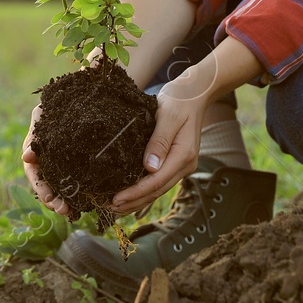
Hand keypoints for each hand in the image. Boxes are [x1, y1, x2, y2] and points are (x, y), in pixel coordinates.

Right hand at [21, 103, 71, 216]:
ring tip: (71, 213)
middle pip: (45, 185)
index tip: (49, 198)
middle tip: (62, 209)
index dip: (40, 186)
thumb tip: (26, 157)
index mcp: (36, 150)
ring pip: (59, 189)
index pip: (34, 172)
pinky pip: (75, 184)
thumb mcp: (43, 113)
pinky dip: (77, 197)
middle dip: (52, 200)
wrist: (81, 97)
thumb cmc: (57, 103)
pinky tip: (85, 206)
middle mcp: (46, 160)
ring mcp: (61, 165)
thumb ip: (35, 132)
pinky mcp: (77, 166)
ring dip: (63, 202)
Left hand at [109, 83, 209, 216]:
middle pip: (156, 190)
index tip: (116, 199)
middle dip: (133, 202)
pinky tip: (130, 196)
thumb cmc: (180, 100)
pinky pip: (158, 181)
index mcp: (184, 155)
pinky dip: (143, 191)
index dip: (136, 192)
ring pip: (157, 189)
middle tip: (108, 208)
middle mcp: (185, 164)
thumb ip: (159, 140)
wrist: (194, 93)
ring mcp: (181, 165)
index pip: (156, 181)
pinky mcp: (175, 162)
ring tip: (115, 208)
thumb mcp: (168, 115)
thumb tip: (150, 167)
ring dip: (137, 200)